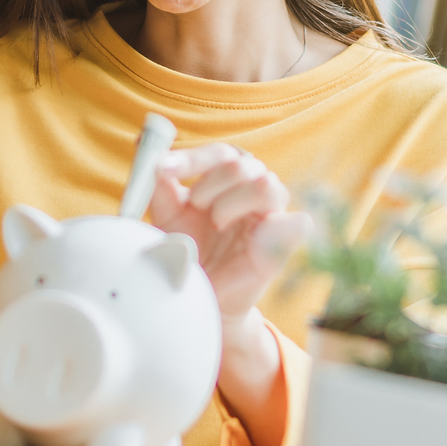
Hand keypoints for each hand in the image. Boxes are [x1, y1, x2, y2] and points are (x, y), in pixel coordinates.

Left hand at [150, 143, 310, 318]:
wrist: (199, 294)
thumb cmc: (187, 249)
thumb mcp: (167, 216)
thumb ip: (160, 185)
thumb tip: (147, 150)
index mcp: (228, 177)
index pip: (220, 153)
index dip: (192, 158)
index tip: (163, 167)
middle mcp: (253, 187)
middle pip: (242, 164)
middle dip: (211, 182)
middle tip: (195, 204)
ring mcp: (271, 213)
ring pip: (266, 184)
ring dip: (233, 202)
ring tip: (217, 222)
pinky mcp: (284, 243)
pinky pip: (298, 223)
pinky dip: (281, 226)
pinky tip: (256, 237)